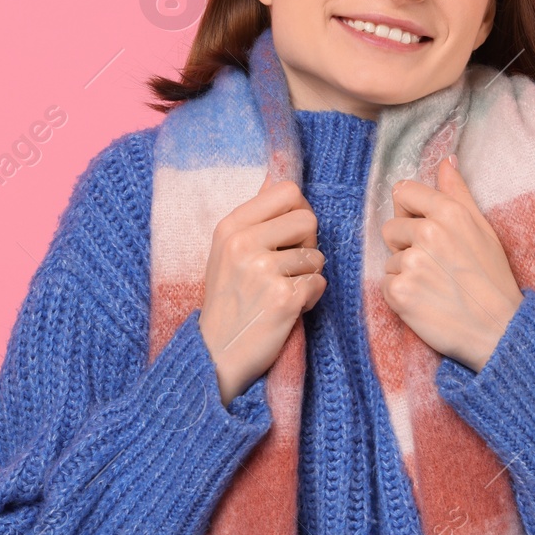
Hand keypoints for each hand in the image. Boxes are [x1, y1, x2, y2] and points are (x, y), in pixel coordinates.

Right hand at [198, 179, 325, 406]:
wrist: (215, 353)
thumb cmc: (228, 300)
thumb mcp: (227, 251)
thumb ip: (254, 219)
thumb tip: (278, 181)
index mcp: (230, 227)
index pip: (287, 190)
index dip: (299, 210)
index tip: (290, 234)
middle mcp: (243, 243)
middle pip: (308, 219)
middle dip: (308, 244)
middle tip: (289, 267)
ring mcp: (262, 271)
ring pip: (317, 256)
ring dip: (308, 276)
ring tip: (282, 292)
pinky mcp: (282, 298)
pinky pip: (319, 284)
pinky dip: (310, 299)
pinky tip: (288, 309)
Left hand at [380, 154, 524, 372]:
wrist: (497, 330)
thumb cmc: (492, 279)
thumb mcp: (483, 229)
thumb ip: (458, 193)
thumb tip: (446, 161)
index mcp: (449, 213)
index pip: (404, 191)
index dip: (410, 210)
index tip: (422, 228)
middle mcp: (428, 233)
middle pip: (391, 227)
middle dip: (406, 245)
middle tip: (435, 266)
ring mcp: (412, 263)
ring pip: (389, 259)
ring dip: (405, 273)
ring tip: (435, 287)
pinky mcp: (399, 292)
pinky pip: (385, 285)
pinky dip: (401, 296)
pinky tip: (425, 302)